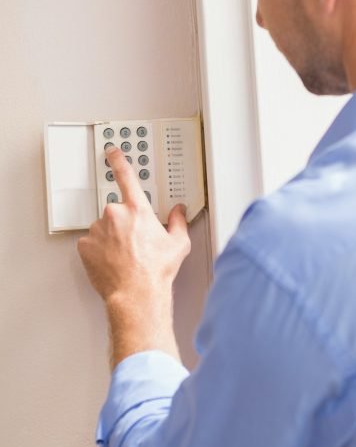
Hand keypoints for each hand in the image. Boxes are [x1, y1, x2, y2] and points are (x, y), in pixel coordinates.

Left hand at [77, 146, 190, 366]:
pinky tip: (112, 261)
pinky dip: (99, 250)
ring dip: (111, 237)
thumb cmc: (156, 271)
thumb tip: (178, 212)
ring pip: (103, 227)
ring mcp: (97, 229)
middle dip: (124, 223)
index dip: (118, 161)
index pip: (126, 177)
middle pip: (116, 210)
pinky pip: (91, 243)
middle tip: (134, 242)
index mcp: (138, 210)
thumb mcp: (177, 244)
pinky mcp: (85, 246)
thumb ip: (178, 222)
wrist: (137, 294)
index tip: (112, 152)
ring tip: (124, 256)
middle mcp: (115, 215)